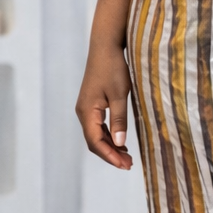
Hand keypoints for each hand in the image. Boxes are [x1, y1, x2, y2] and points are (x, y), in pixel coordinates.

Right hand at [75, 42, 133, 168]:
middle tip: (129, 164)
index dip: (109, 156)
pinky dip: (109, 137)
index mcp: (87, 111)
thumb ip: (119, 120)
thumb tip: (120, 142)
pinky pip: (98, 127)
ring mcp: (86, 109)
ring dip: (110, 147)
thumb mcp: (119, 95)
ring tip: (127, 157)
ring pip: (96, 135)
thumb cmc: (113, 68)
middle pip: (94, 141)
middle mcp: (83, 113)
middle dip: (110, 155)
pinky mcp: (92, 105)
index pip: (95, 141)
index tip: (124, 165)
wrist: (105, 47)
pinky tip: (120, 142)